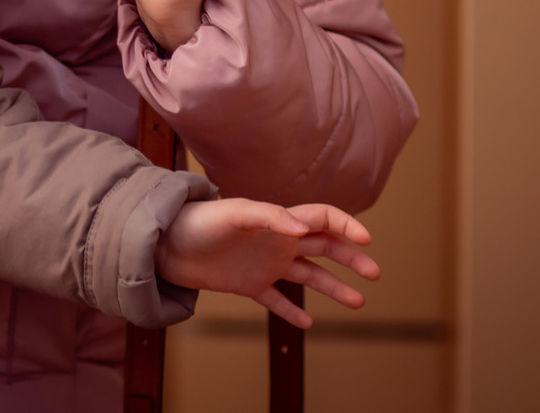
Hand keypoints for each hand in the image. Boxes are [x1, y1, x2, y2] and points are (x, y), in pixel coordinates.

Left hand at [157, 198, 377, 326]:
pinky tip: (308, 324)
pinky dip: (292, 312)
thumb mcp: (234, 214)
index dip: (346, 225)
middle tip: (374, 273)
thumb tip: (304, 228)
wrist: (165, 243)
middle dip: (350, 259)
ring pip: (308, 276)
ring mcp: (264, 264)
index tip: (367, 241)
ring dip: (334, 287)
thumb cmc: (199, 221)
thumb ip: (269, 216)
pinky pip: (276, 300)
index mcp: (278, 220)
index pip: (322, 218)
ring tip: (359, 302)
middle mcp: (276, 241)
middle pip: (324, 247)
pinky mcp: (248, 284)